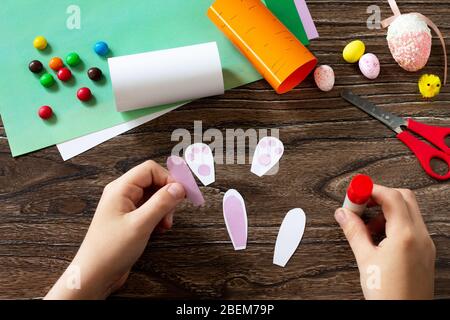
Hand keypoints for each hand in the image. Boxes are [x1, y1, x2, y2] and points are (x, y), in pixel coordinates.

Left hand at [45, 160, 185, 299]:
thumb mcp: (140, 224)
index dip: (168, 178)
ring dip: (164, 208)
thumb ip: (161, 203)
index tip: (183, 193)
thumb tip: (179, 187)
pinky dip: (158, 216)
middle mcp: (122, 194)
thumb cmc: (110, 250)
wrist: (95, 275)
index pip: (150, 169)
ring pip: (152, 196)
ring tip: (165, 225)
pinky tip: (159, 229)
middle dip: (167, 195)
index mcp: (120, 189)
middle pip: (153, 182)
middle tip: (173, 213)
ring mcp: (125, 206)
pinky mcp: (128, 219)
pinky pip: (148, 209)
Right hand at [335, 184, 435, 299]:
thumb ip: (354, 231)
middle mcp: (420, 236)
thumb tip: (343, 214)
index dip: (370, 189)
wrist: (405, 314)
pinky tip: (378, 236)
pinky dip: (394, 222)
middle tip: (359, 203)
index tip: (354, 192)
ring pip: (409, 211)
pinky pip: (411, 226)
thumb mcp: (365, 259)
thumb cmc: (389, 294)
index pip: (391, 196)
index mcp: (406, 235)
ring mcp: (425, 244)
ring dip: (387, 209)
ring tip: (366, 224)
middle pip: (404, 198)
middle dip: (380, 195)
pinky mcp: (424, 251)